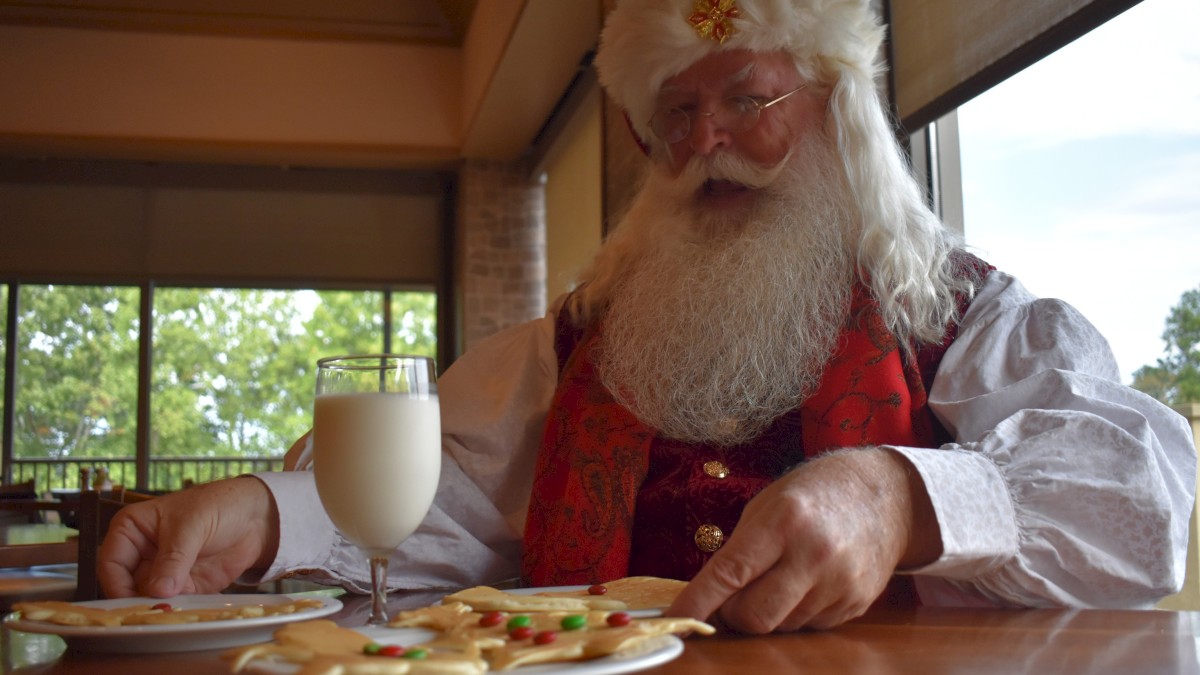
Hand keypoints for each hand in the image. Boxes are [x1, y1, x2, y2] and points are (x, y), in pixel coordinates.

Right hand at [98, 476, 279, 597]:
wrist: (256, 516)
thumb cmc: (218, 506)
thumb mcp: (192, 527)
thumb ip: (174, 559)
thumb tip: (158, 590)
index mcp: (131, 530)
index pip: (111, 564)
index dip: (117, 585)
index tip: (133, 601)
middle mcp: (141, 554)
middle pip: (126, 587)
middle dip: (139, 601)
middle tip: (154, 611)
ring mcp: (162, 572)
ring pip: (149, 599)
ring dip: (160, 608)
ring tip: (173, 611)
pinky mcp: (183, 586)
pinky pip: (173, 604)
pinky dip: (179, 609)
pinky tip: (188, 611)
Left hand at [667, 448, 940, 631]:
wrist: (885, 496)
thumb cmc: (814, 494)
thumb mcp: (768, 504)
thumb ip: (739, 548)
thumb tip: (710, 598)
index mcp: (785, 520)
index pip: (731, 573)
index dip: (698, 601)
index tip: (676, 618)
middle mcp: (815, 554)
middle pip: (755, 616)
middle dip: (733, 614)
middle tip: (731, 595)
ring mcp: (841, 583)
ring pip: (781, 626)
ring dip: (767, 611)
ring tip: (780, 576)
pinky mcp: (858, 603)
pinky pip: (809, 626)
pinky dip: (796, 612)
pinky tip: (807, 582)